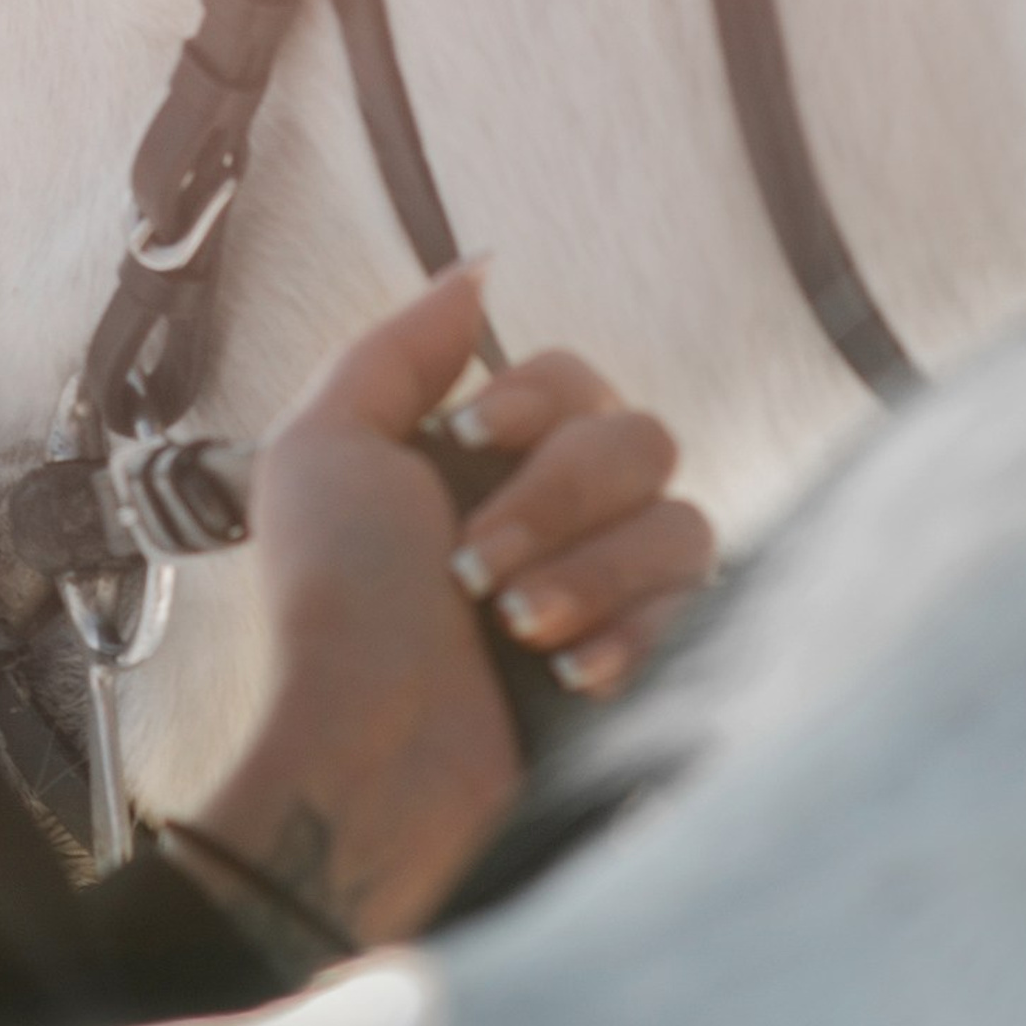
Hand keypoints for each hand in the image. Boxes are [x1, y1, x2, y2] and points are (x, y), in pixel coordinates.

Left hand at [181, 267, 712, 956]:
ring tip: (515, 631)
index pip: (574, 377)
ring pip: (683, 524)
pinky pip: (702, 610)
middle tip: (474, 568)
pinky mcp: (655, 668)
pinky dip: (631, 637)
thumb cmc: (334, 606)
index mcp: (486, 463)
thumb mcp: (324, 447)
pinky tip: (567, 680)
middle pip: (642, 439)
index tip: (469, 437)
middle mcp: (559, 518)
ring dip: (590, 573)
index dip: (536, 399)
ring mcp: (613, 594)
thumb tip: (481, 268)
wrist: (372, 757)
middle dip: (556, 497)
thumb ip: (400, 349)